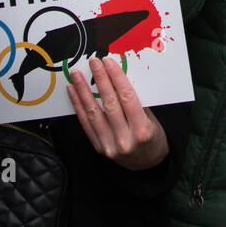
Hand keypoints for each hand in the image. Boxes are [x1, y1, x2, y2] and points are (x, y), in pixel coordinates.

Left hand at [66, 56, 169, 170]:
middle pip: (109, 103)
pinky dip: (78, 106)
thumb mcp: (151, 119)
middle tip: (93, 62)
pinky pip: (86, 124)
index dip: (116, 78)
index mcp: (142, 130)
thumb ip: (136, 102)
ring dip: (83, 91)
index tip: (109, 62)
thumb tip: (117, 78)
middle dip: (100, 79)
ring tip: (77, 75)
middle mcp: (124, 139)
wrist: (147, 164)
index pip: (127, 98)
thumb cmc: (152, 137)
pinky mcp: (99, 148)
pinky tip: (73, 92)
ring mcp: (109, 145)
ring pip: (94, 113)